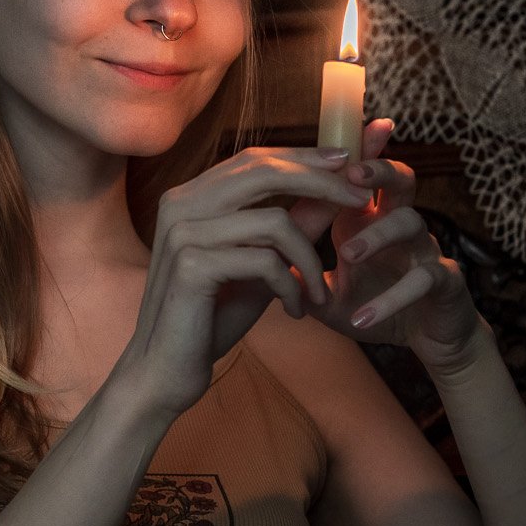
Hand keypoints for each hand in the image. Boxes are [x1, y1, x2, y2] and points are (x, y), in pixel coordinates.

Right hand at [109, 144, 374, 417]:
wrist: (165, 370)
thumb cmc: (212, 316)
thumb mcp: (262, 264)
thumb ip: (295, 225)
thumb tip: (339, 187)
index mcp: (190, 197)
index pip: (254, 159)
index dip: (304, 155)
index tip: (351, 158)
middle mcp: (180, 204)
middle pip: (263, 171)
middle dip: (321, 181)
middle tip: (361, 198)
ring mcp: (182, 232)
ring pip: (274, 220)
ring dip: (309, 258)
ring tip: (319, 291)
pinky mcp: (191, 265)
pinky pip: (264, 261)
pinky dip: (290, 286)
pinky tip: (294, 310)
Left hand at [310, 119, 486, 370]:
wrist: (425, 344)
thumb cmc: (373, 307)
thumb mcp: (326, 292)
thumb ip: (295, 273)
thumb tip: (250, 261)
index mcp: (370, 221)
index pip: (362, 176)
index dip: (352, 152)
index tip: (332, 130)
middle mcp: (401, 226)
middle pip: (401, 179)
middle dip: (379, 170)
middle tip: (351, 175)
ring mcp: (427, 251)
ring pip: (413, 223)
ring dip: (377, 235)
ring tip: (346, 255)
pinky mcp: (446, 285)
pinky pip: (425, 279)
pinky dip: (391, 299)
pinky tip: (361, 318)